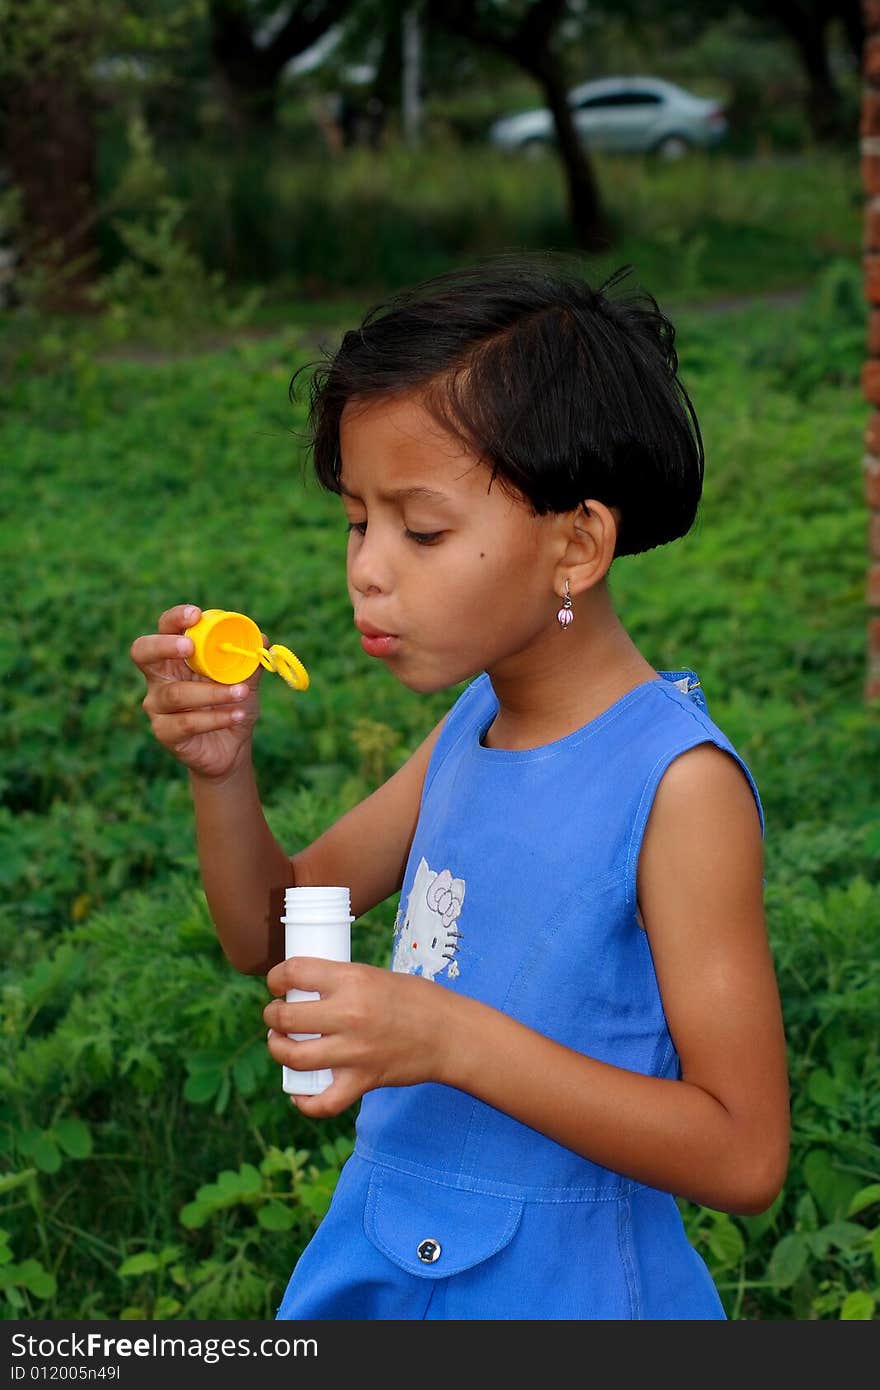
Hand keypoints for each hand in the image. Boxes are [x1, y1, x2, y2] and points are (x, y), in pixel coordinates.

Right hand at [130, 603, 264, 781]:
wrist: (232, 748)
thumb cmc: (233, 705)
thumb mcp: (246, 680)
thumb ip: (250, 661)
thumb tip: (261, 638)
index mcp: (176, 657)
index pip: (165, 629)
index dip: (175, 619)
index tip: (196, 615)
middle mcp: (159, 678)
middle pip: (143, 652)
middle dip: (164, 646)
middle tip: (190, 648)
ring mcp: (158, 706)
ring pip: (175, 693)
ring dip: (212, 692)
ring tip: (242, 692)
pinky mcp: (165, 733)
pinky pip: (186, 723)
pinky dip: (215, 718)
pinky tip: (237, 715)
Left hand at [263, 957, 451, 1117]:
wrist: (450, 1034)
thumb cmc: (417, 1000)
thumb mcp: (376, 975)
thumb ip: (342, 983)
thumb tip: (307, 990)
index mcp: (352, 980)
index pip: (294, 972)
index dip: (275, 977)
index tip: (276, 983)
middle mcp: (349, 1014)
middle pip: (286, 1018)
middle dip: (272, 1016)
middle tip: (276, 1015)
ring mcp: (354, 1052)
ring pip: (294, 1058)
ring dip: (279, 1050)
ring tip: (281, 1043)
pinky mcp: (363, 1081)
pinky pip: (323, 1102)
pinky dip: (305, 1102)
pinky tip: (299, 1092)